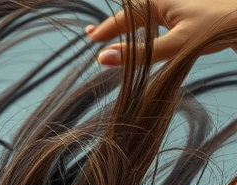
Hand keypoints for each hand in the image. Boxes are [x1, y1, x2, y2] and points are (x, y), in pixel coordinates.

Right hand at [86, 1, 236, 67]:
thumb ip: (140, 55)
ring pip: (145, 16)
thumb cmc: (213, 29)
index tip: (90, 41)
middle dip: (114, 25)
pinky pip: (158, 19)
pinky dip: (146, 29)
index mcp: (158, 0)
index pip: (125, 17)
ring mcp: (177, 4)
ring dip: (128, 27)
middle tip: (93, 37)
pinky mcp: (187, 12)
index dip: (106, 30)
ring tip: (112, 37)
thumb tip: (104, 59)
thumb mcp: (175, 46)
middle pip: (133, 13)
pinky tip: (144, 37)